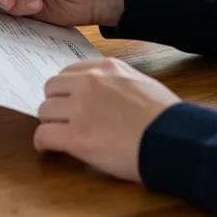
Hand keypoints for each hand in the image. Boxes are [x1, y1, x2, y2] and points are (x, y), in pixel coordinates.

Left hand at [34, 58, 180, 181]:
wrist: (173, 140)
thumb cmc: (166, 118)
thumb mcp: (141, 83)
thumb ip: (116, 82)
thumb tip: (104, 94)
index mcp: (106, 68)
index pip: (69, 72)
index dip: (66, 89)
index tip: (68, 101)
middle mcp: (89, 83)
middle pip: (51, 88)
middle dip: (55, 104)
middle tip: (63, 120)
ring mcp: (80, 108)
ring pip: (44, 111)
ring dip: (50, 123)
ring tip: (60, 135)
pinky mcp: (76, 136)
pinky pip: (43, 135)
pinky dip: (43, 143)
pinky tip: (49, 148)